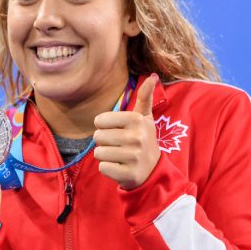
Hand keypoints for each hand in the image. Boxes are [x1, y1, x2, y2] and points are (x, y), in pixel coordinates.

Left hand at [94, 73, 160, 188]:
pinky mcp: (128, 174)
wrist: (153, 170)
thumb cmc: (143, 140)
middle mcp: (136, 137)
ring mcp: (133, 157)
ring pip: (99, 153)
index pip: (99, 120)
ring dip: (105, 156)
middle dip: (104, 142)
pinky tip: (120, 167)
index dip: (104, 127)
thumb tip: (153, 75)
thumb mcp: (145, 118)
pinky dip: (108, 168)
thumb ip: (145, 97)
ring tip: (119, 156)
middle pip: (97, 137)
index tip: (117, 131)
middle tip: (119, 145)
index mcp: (137, 120)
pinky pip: (103, 167)